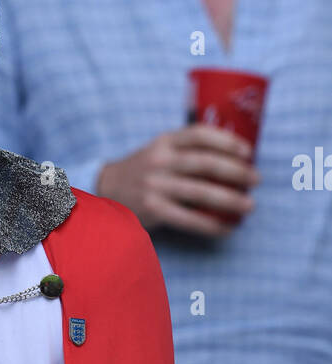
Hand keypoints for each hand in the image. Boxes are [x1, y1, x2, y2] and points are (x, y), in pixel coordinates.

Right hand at [97, 127, 259, 235]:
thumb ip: (188, 149)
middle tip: (256, 180)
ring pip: (201, 192)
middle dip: (236, 172)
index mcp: (164, 142)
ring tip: (249, 206)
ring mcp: (155, 186)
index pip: (199, 134)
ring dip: (230, 200)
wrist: (106, 191)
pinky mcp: (153, 210)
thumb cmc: (143, 170)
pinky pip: (189, 219)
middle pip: (205, 163)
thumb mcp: (159, 150)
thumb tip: (235, 157)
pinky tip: (227, 229)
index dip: (227, 141)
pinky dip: (211, 226)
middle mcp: (160, 161)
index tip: (248, 152)